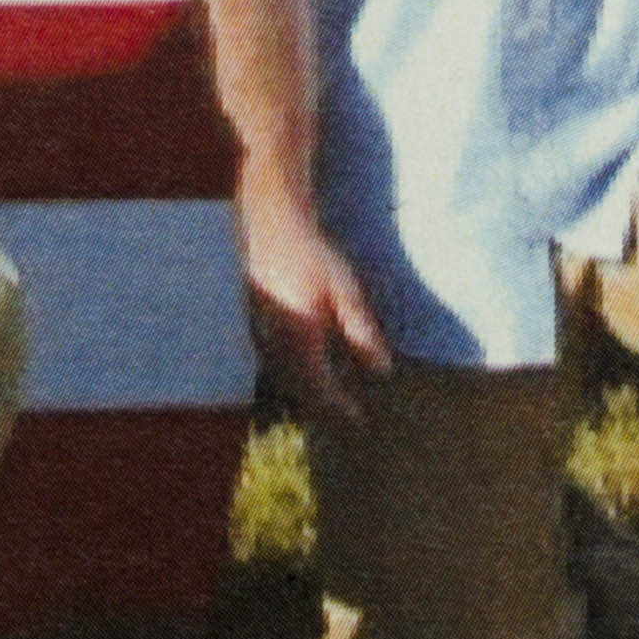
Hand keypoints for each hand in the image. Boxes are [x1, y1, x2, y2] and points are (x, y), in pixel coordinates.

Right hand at [231, 170, 393, 425]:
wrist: (271, 220)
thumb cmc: (312, 253)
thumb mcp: (345, 291)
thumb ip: (361, 332)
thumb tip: (381, 369)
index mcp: (298, 337)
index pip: (319, 387)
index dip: (339, 406)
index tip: (359, 418)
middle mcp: (275, 338)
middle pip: (297, 387)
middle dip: (320, 404)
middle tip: (344, 412)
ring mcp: (262, 327)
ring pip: (283, 372)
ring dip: (306, 388)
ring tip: (327, 393)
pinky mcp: (257, 315)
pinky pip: (276, 355)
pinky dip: (294, 368)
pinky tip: (307, 361)